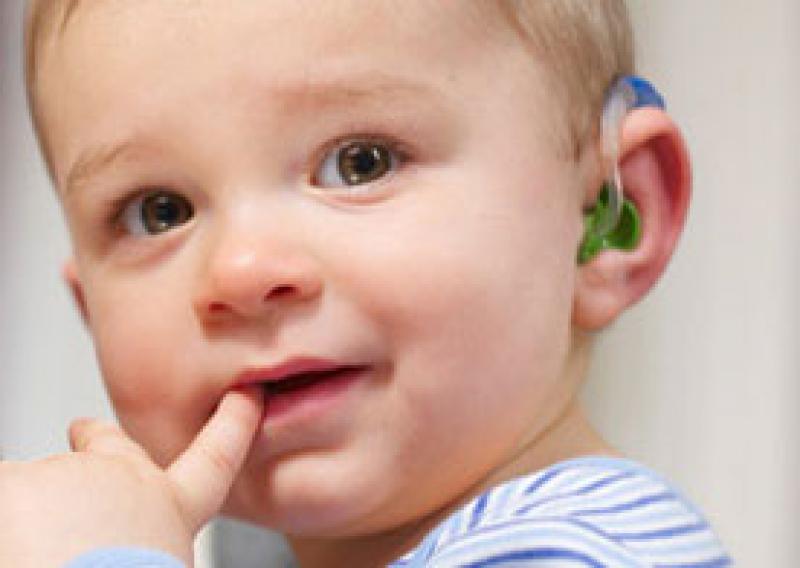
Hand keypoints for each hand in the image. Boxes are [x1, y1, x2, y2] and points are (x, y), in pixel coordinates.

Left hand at [0, 388, 263, 567]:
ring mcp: (68, 474)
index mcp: (173, 511)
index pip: (215, 459)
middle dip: (96, 435)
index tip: (244, 398)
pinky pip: (2, 495)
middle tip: (82, 427)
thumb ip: (149, 546)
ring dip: (25, 523)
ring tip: (31, 558)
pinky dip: (2, 527)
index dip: (232, 424)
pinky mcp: (12, 480)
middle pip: (110, 448)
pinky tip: (13, 548)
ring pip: (36, 492)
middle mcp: (126, 480)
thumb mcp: (165, 562)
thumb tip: (120, 549)